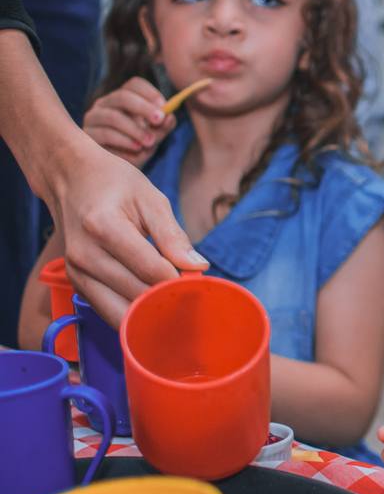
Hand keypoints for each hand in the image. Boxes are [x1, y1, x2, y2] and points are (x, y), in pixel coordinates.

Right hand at [0, 30, 205, 326]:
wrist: (65, 169)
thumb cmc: (114, 176)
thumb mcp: (151, 195)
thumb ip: (173, 235)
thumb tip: (199, 269)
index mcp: (108, 227)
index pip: (154, 273)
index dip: (184, 290)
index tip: (207, 297)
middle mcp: (87, 251)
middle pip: (139, 296)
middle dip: (171, 308)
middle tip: (202, 317)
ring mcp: (77, 265)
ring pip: (119, 307)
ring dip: (151, 318)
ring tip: (182, 324)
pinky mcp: (76, 274)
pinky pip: (105, 304)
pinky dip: (131, 315)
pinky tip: (154, 319)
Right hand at [83, 77, 174, 167]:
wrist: (118, 172)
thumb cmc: (136, 150)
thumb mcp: (153, 139)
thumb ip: (162, 128)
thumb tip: (170, 117)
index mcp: (124, 100)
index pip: (134, 85)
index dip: (149, 92)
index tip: (164, 104)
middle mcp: (106, 104)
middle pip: (122, 96)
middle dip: (144, 107)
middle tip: (160, 119)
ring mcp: (94, 118)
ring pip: (113, 116)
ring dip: (135, 129)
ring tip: (149, 141)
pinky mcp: (87, 134)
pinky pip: (105, 133)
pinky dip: (124, 141)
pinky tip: (136, 148)